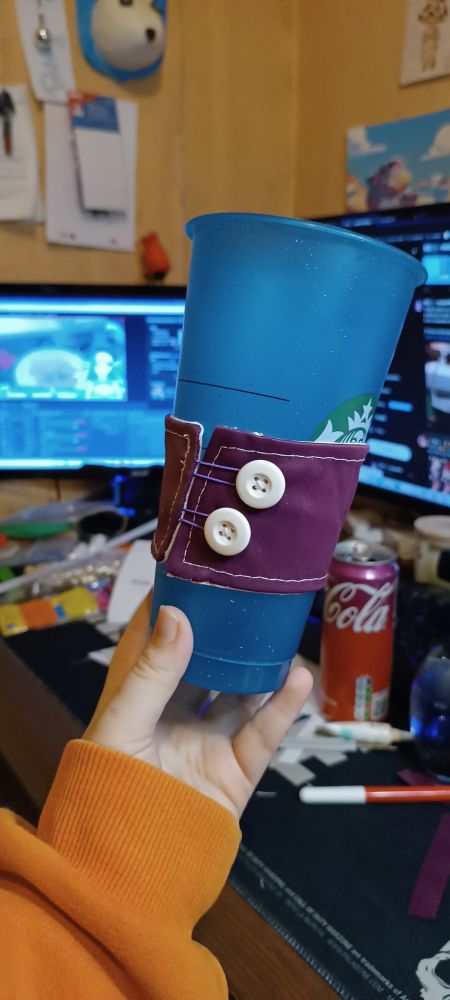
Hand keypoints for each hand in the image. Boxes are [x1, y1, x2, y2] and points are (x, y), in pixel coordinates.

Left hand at [85, 593, 311, 818]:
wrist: (131, 869)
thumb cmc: (111, 790)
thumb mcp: (123, 722)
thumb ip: (153, 670)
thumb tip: (177, 612)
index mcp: (138, 702)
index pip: (154, 644)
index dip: (172, 609)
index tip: (193, 573)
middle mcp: (174, 717)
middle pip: (205, 665)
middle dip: (225, 633)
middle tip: (248, 596)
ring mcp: (207, 743)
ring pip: (241, 694)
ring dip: (261, 665)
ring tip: (281, 629)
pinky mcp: (236, 771)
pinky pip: (264, 733)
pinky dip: (284, 706)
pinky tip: (299, 676)